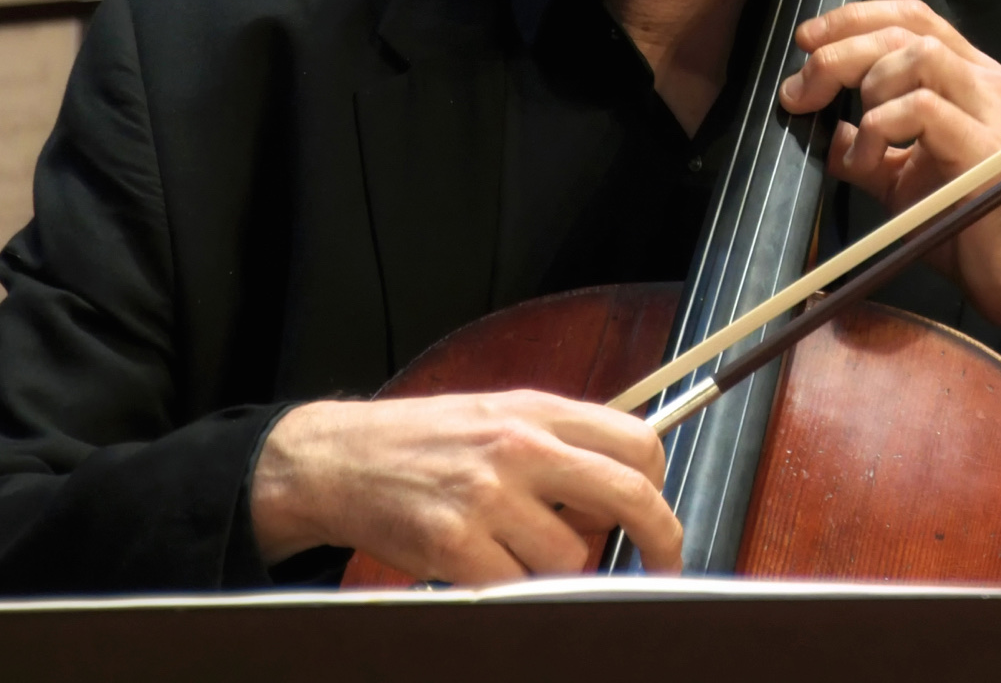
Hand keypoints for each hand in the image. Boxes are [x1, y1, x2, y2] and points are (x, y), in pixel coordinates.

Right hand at [249, 390, 682, 580]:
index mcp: (537, 411)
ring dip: (557, 568)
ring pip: (572, 557)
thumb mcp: (497, 413)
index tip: (658, 513)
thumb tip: (620, 486)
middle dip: (658, 539)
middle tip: (661, 566)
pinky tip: (489, 568)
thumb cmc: (422, 441)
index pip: (636, 441)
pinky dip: (514, 590)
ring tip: (516, 550)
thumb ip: (559, 441)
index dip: (659, 485)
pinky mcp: (457, 545)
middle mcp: (520, 448)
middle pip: (628, 496)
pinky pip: (520, 588)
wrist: (339, 460)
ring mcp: (489, 498)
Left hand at [779, 0, 1000, 386]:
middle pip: (906, 30)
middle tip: (801, 89)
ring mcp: (991, 111)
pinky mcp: (987, 148)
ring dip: (867, 85)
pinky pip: (922, 109)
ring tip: (855, 135)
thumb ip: (869, 149)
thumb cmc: (971, 230)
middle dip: (841, 49)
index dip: (854, 19)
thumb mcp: (904, 181)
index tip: (807, 40)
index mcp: (970, 79)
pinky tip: (867, 162)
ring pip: (917, 55)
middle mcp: (986, 82)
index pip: (911, 18)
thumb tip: (829, 131)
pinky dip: (880, 128)